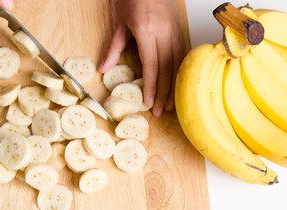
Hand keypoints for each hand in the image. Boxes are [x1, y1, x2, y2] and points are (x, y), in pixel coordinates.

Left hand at [99, 0, 184, 116]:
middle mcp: (164, 33)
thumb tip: (104, 68)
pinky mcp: (179, 28)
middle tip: (161, 110)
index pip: (151, 65)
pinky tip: (178, 84)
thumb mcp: (118, 21)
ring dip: (174, 86)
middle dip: (163, 92)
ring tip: (171, 104)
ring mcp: (174, 30)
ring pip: (177, 64)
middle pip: (166, 69)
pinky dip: (180, 72)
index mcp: (147, 31)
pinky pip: (182, 54)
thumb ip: (114, 46)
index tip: (150, 103)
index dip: (151, 86)